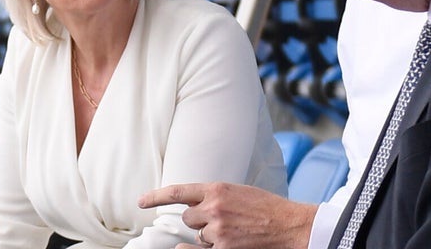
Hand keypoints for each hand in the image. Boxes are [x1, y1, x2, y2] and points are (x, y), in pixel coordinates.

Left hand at [138, 182, 317, 248]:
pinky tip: (192, 246)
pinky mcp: (224, 248)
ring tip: (234, 231)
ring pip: (198, 235)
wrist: (289, 225)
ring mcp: (218, 230)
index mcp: (216, 188)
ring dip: (209, 235)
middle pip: (188, 217)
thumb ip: (214, 195)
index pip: (178, 191)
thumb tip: (192, 203)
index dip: (156, 196)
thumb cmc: (265, 207)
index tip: (141, 202)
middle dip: (199, 220)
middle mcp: (213, 208)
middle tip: (220, 220)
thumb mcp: (237, 191)